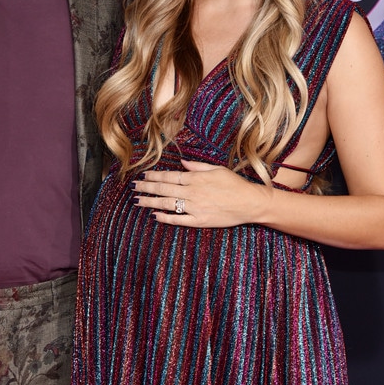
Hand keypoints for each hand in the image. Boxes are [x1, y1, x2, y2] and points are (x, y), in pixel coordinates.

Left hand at [132, 159, 265, 227]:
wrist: (250, 203)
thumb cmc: (235, 184)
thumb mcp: (217, 169)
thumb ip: (198, 166)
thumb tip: (183, 163)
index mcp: (196, 178)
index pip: (169, 176)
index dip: (154, 176)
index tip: (143, 175)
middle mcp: (192, 192)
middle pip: (164, 189)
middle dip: (146, 187)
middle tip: (133, 187)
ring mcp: (195, 208)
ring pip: (167, 204)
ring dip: (150, 202)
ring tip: (137, 201)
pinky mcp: (199, 221)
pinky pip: (178, 220)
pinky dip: (165, 218)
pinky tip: (154, 215)